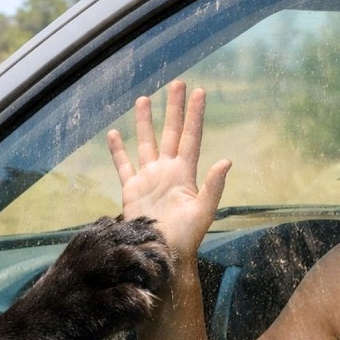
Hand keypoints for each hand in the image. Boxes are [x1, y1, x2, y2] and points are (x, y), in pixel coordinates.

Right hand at [106, 81, 230, 264]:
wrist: (164, 255)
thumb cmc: (187, 238)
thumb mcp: (203, 212)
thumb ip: (213, 187)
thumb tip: (226, 161)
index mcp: (185, 173)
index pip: (190, 137)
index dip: (195, 115)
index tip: (200, 91)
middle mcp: (167, 171)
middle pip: (170, 132)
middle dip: (173, 108)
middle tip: (176, 83)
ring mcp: (148, 178)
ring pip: (146, 142)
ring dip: (145, 121)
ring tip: (143, 99)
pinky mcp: (132, 190)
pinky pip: (123, 165)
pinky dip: (118, 150)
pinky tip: (114, 134)